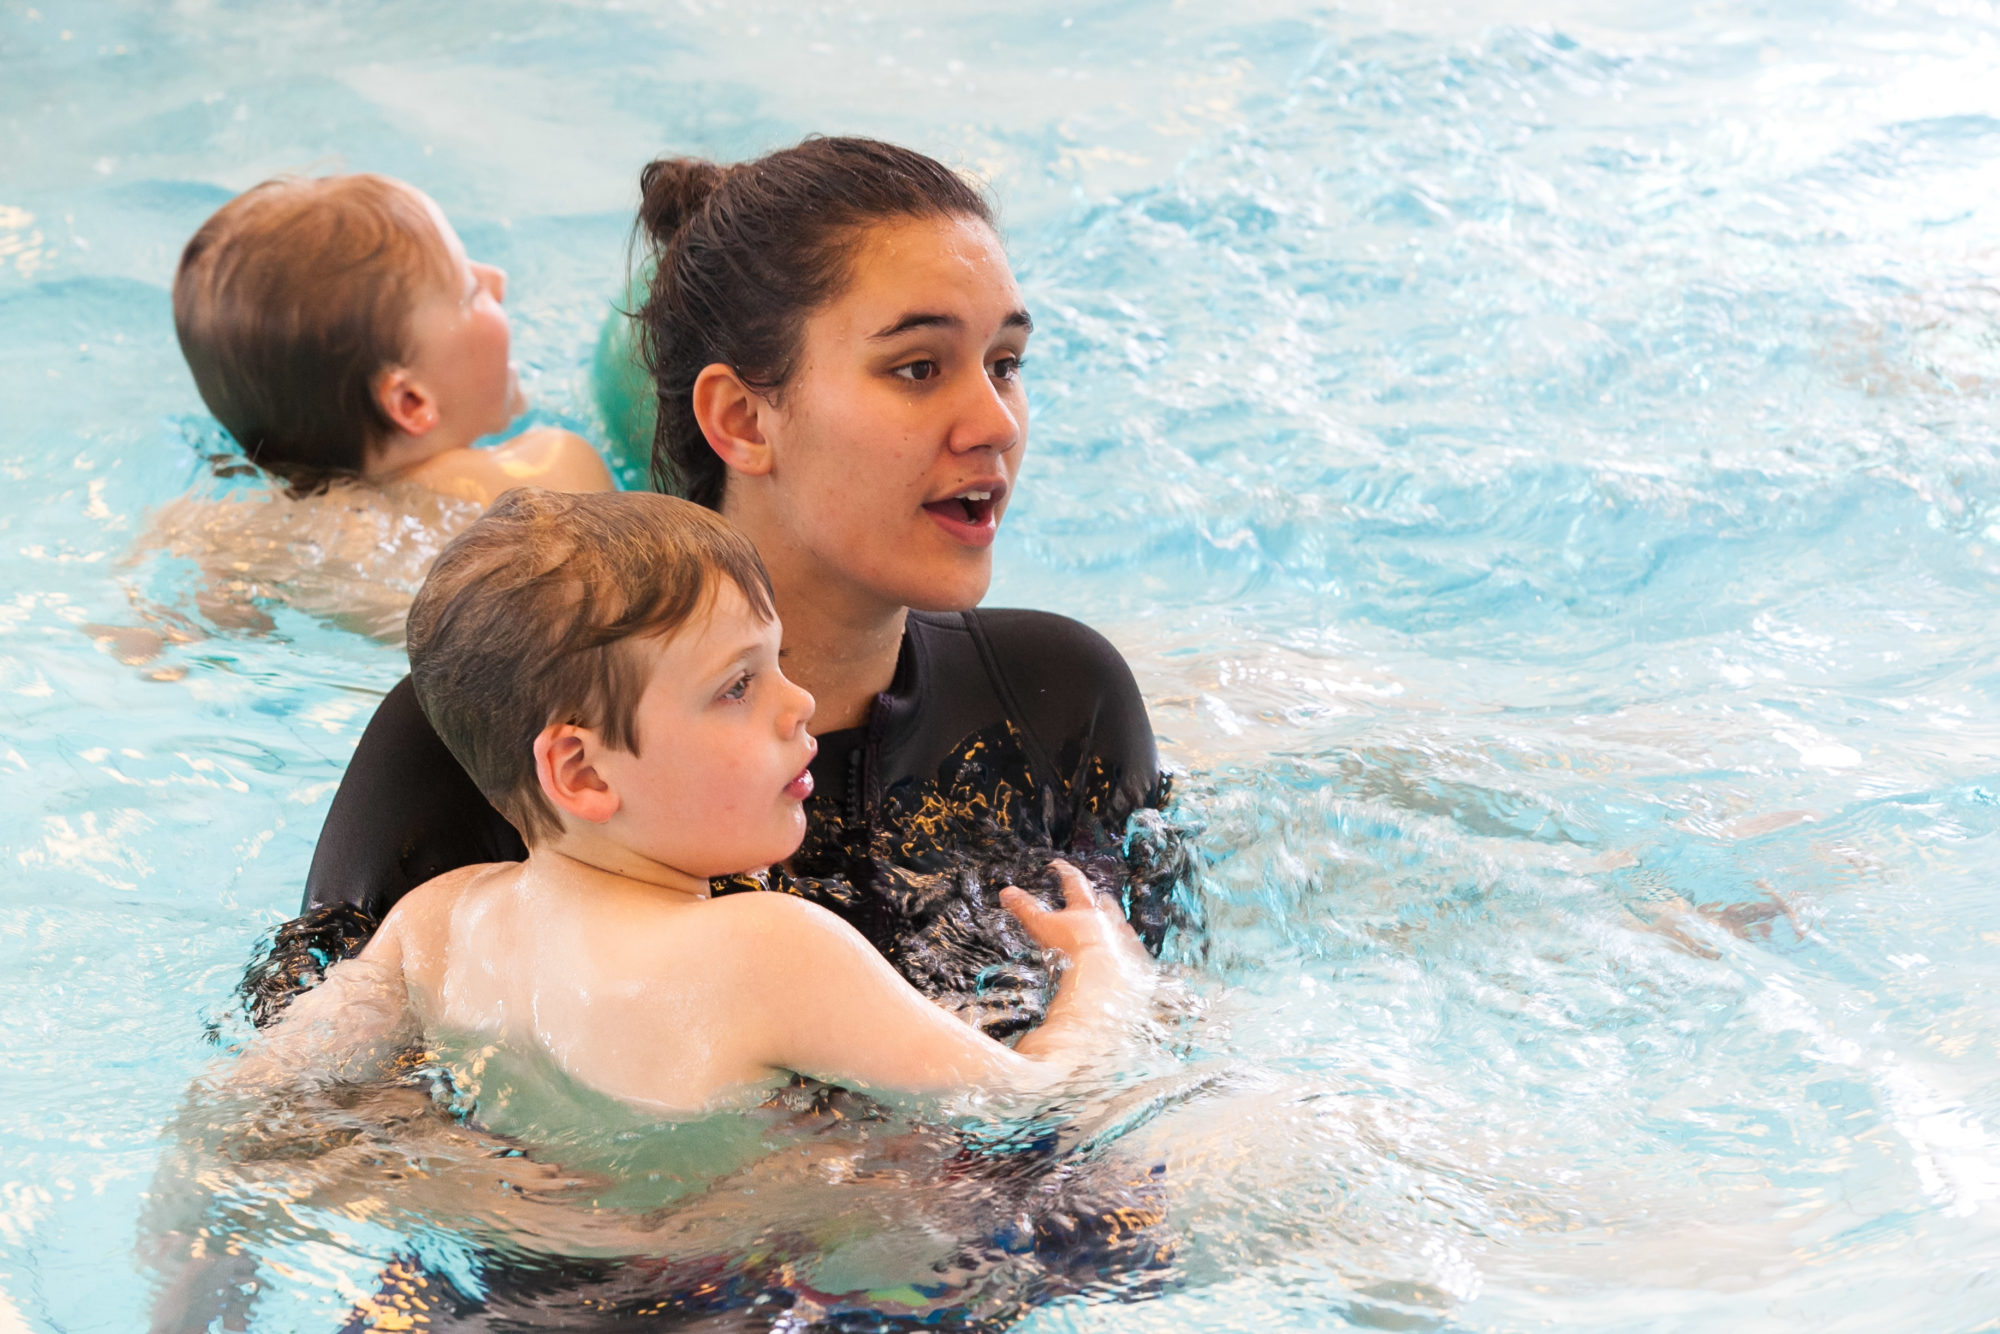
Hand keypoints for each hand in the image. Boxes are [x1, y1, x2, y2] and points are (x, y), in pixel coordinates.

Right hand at [1000, 859, 1142, 962]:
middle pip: (1101, 899)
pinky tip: (1117, 952)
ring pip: (1116, 921)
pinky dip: (1121, 945)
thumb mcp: (1041, 926)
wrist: (1102, 973)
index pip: (1073, 881)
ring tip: (1103, 926)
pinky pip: (1127, 945)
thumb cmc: (1071, 948)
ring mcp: (1121, 934)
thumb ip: (1025, 909)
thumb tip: (1006, 892)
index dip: (1064, 871)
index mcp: (1084, 906)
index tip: (1059, 864)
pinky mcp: (1131, 953)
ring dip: (1109, 921)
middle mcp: (1106, 916)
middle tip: (1088, 896)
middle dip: (1094, 897)